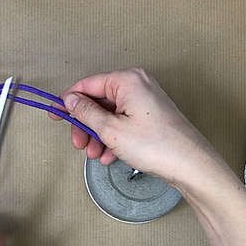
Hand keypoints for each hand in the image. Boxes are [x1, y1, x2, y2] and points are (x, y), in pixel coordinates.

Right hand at [55, 68, 218, 183]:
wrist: (191, 165)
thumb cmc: (154, 145)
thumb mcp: (111, 130)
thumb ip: (86, 113)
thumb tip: (69, 100)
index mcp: (127, 80)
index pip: (87, 85)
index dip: (68, 101)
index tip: (54, 116)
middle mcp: (137, 85)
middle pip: (98, 101)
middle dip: (85, 125)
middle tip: (78, 145)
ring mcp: (146, 101)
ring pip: (110, 115)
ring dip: (99, 135)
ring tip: (96, 156)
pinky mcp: (152, 117)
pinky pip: (124, 123)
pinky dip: (114, 139)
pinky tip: (110, 157)